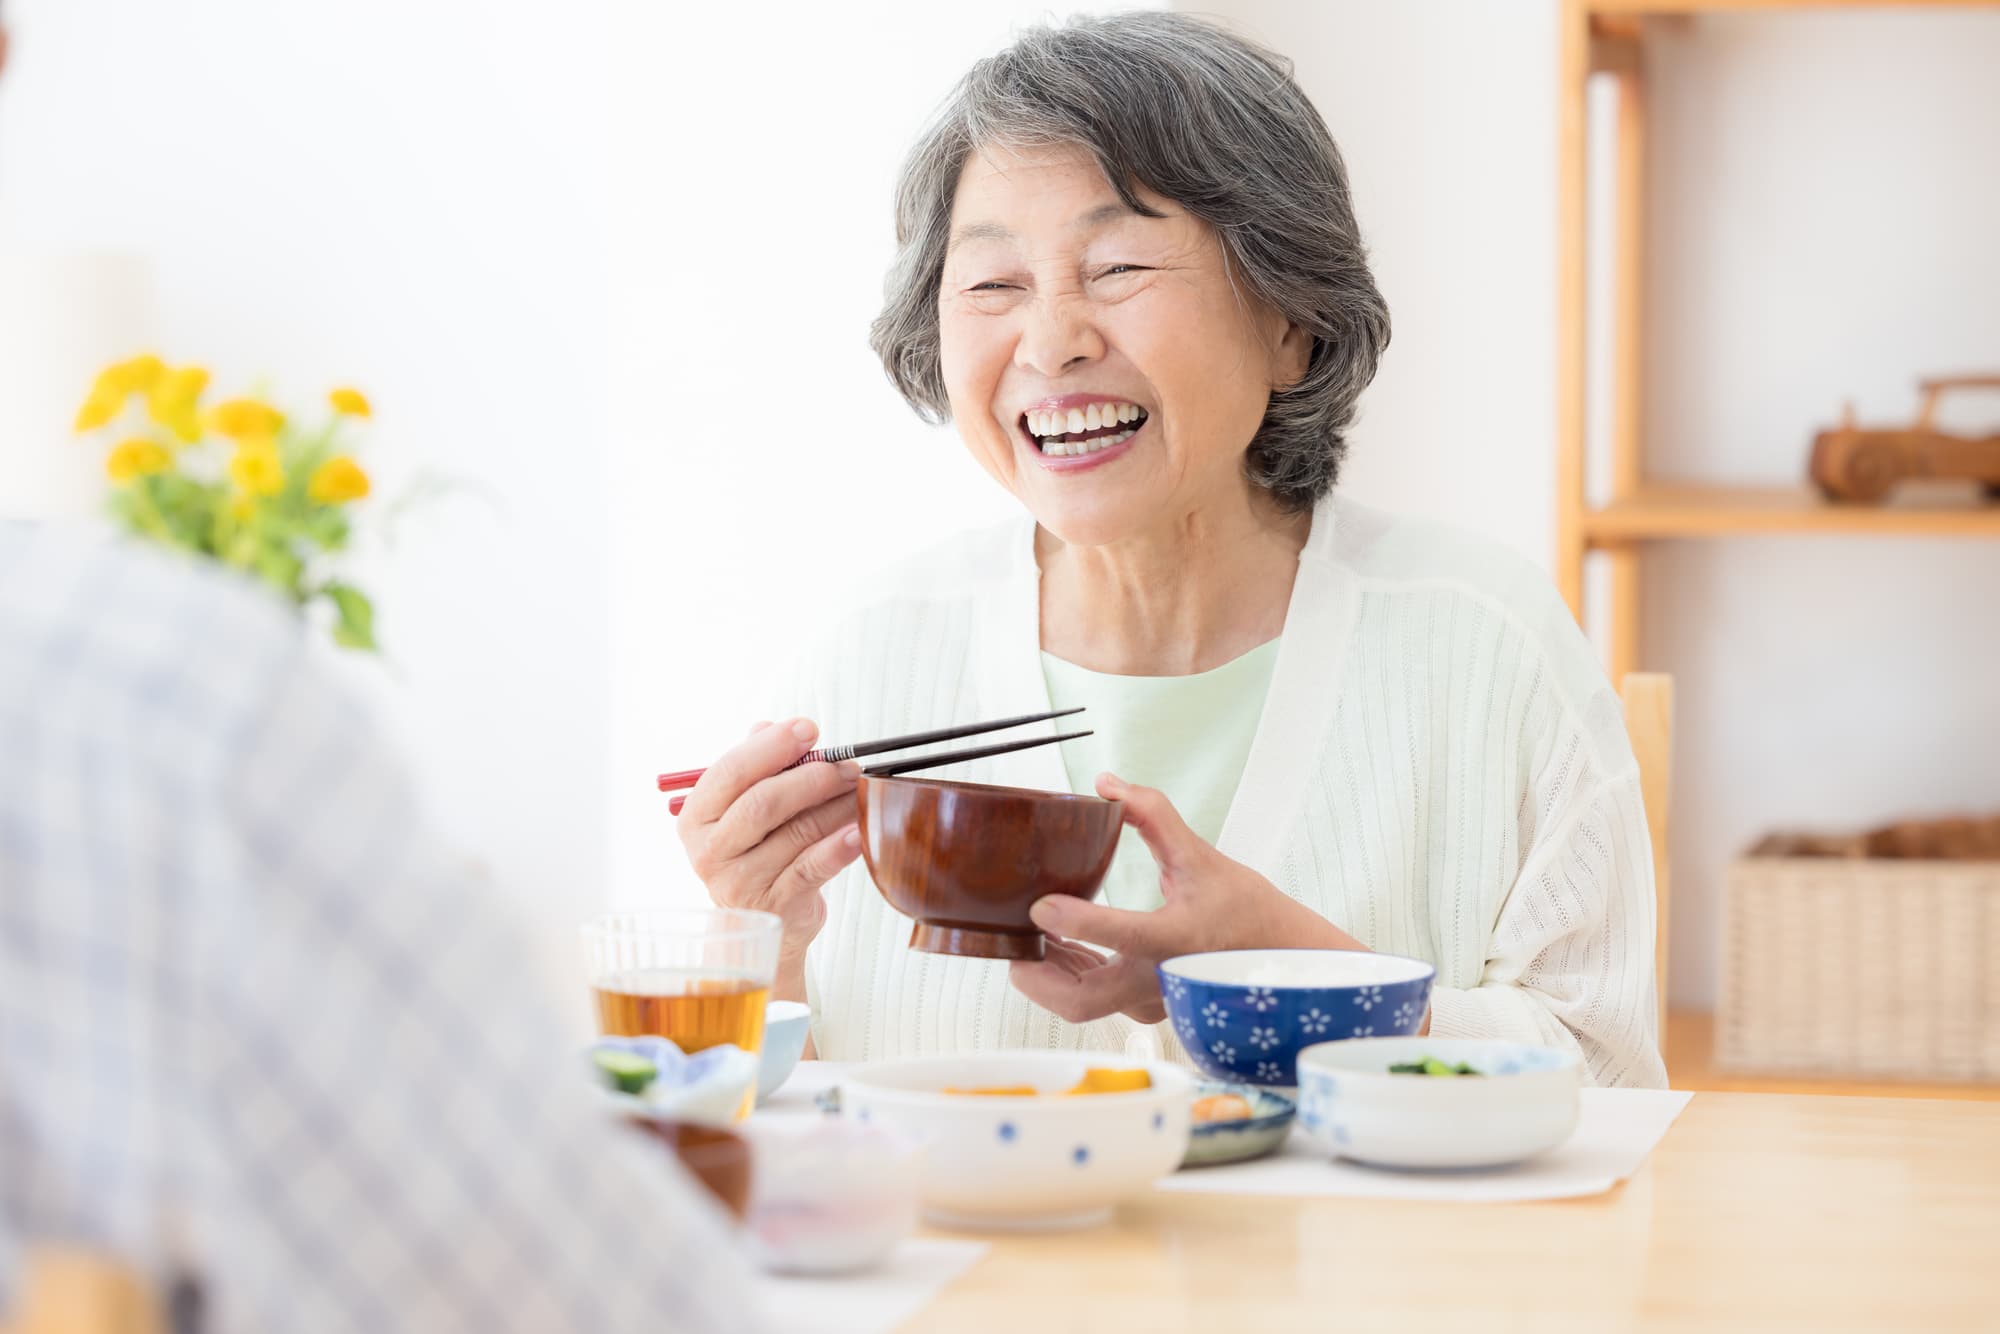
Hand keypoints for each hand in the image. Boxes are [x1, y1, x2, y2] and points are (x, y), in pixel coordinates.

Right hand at [677, 718, 861, 971]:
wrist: (763, 921)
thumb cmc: (757, 852)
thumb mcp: (745, 809)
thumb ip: (755, 768)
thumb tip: (768, 726)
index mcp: (696, 818)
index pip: (730, 771)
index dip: (772, 746)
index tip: (809, 728)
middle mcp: (710, 851)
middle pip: (763, 802)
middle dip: (812, 776)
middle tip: (847, 765)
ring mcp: (740, 882)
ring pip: (796, 832)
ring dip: (836, 805)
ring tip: (861, 790)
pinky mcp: (775, 905)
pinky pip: (814, 867)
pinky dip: (840, 846)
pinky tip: (859, 830)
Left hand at [1009, 773, 1362, 1025]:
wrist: (1280, 957)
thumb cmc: (1245, 908)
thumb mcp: (1201, 856)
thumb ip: (1153, 814)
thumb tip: (1107, 782)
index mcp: (1174, 938)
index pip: (1120, 933)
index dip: (1075, 921)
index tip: (1041, 906)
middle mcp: (1160, 979)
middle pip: (1081, 1000)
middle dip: (1037, 977)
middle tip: (1015, 946)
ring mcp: (1153, 1001)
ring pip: (1083, 1005)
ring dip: (1050, 975)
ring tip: (1033, 937)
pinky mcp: (1149, 1008)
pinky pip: (1098, 1001)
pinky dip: (1072, 978)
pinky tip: (1061, 947)